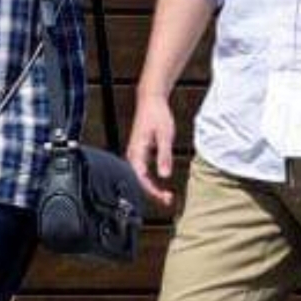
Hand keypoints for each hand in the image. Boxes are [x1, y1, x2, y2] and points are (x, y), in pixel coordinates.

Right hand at [127, 93, 177, 208]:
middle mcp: (132, 155)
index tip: (164, 197)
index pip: (141, 179)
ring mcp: (134, 154)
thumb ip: (164, 156)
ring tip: (165, 196)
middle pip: (138, 181)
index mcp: (136, 152)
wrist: (150, 99)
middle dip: (152, 193)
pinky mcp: (138, 152)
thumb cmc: (157, 114)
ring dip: (151, 188)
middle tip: (168, 200)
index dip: (152, 191)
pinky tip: (159, 185)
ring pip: (139, 177)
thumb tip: (165, 175)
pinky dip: (150, 180)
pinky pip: (141, 172)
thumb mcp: (165, 135)